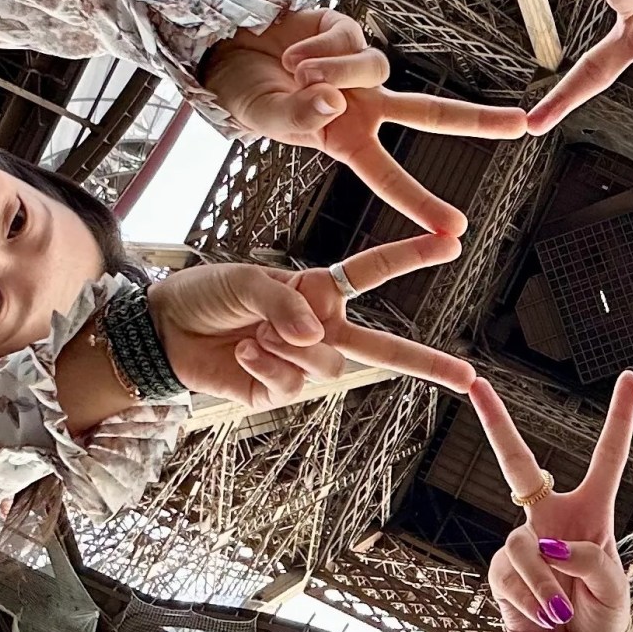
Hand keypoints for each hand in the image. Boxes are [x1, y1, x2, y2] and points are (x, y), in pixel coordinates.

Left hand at [149, 235, 473, 407]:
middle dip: (427, 363)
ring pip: (327, 365)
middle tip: (468, 377)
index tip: (452, 239)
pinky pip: (292, 383)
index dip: (412, 256)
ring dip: (292, 348)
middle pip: (383, 347)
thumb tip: (314, 335)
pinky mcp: (278, 392)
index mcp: (318, 290)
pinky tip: (244, 352)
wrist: (164, 331)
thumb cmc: (206, 294)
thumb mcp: (247, 282)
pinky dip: (267, 365)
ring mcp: (301, 363)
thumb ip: (285, 303)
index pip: (374, 272)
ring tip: (257, 336)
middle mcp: (318, 328)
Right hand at [204, 8, 527, 234]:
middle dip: (477, 120)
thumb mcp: (264, 118)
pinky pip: (349, 42)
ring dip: (336, 72)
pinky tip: (292, 54)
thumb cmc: (248, 93)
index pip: (389, 177)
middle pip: (431, 114)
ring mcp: (359, 68)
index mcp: (347, 141)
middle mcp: (363, 106)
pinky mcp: (349, 30)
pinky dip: (318, 51)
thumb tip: (333, 103)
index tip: (456, 231)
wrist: (224, 47)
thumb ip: (296, 119)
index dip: (422, 204)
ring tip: (296, 74)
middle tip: (522, 126)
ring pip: (374, 70)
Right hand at [468, 372, 632, 631]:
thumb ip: (590, 561)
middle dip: (495, 422)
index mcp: (592, 510)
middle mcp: (551, 516)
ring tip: (560, 610)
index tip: (628, 379)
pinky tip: (546, 615)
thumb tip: (549, 547)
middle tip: (477, 384)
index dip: (619, 419)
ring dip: (544, 582)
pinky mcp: (501, 568)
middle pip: (516, 462)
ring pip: (523, 546)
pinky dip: (530, 599)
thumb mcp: (614, 588)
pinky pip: (510, 575)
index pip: (607, 457)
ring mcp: (522, 540)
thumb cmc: (602, 615)